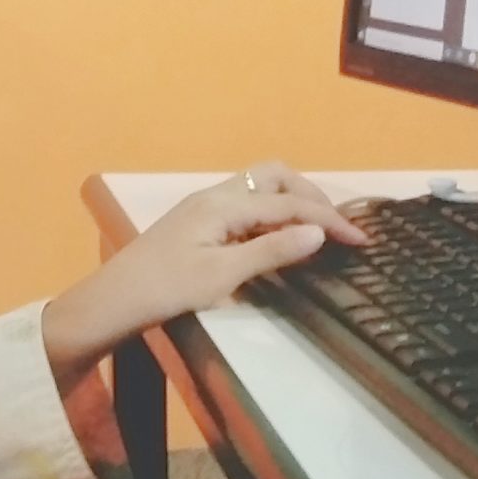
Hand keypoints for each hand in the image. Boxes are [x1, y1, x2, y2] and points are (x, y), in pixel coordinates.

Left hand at [44, 161, 368, 383]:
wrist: (115, 301)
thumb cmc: (167, 290)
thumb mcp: (224, 274)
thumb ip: (273, 251)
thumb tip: (318, 231)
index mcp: (224, 203)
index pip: (290, 203)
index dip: (329, 218)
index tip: (362, 239)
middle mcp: (216, 195)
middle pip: (274, 177)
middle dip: (310, 194)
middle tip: (337, 225)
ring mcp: (205, 207)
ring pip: (258, 189)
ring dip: (291, 203)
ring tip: (316, 231)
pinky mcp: (198, 223)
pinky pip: (245, 207)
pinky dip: (271, 216)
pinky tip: (280, 240)